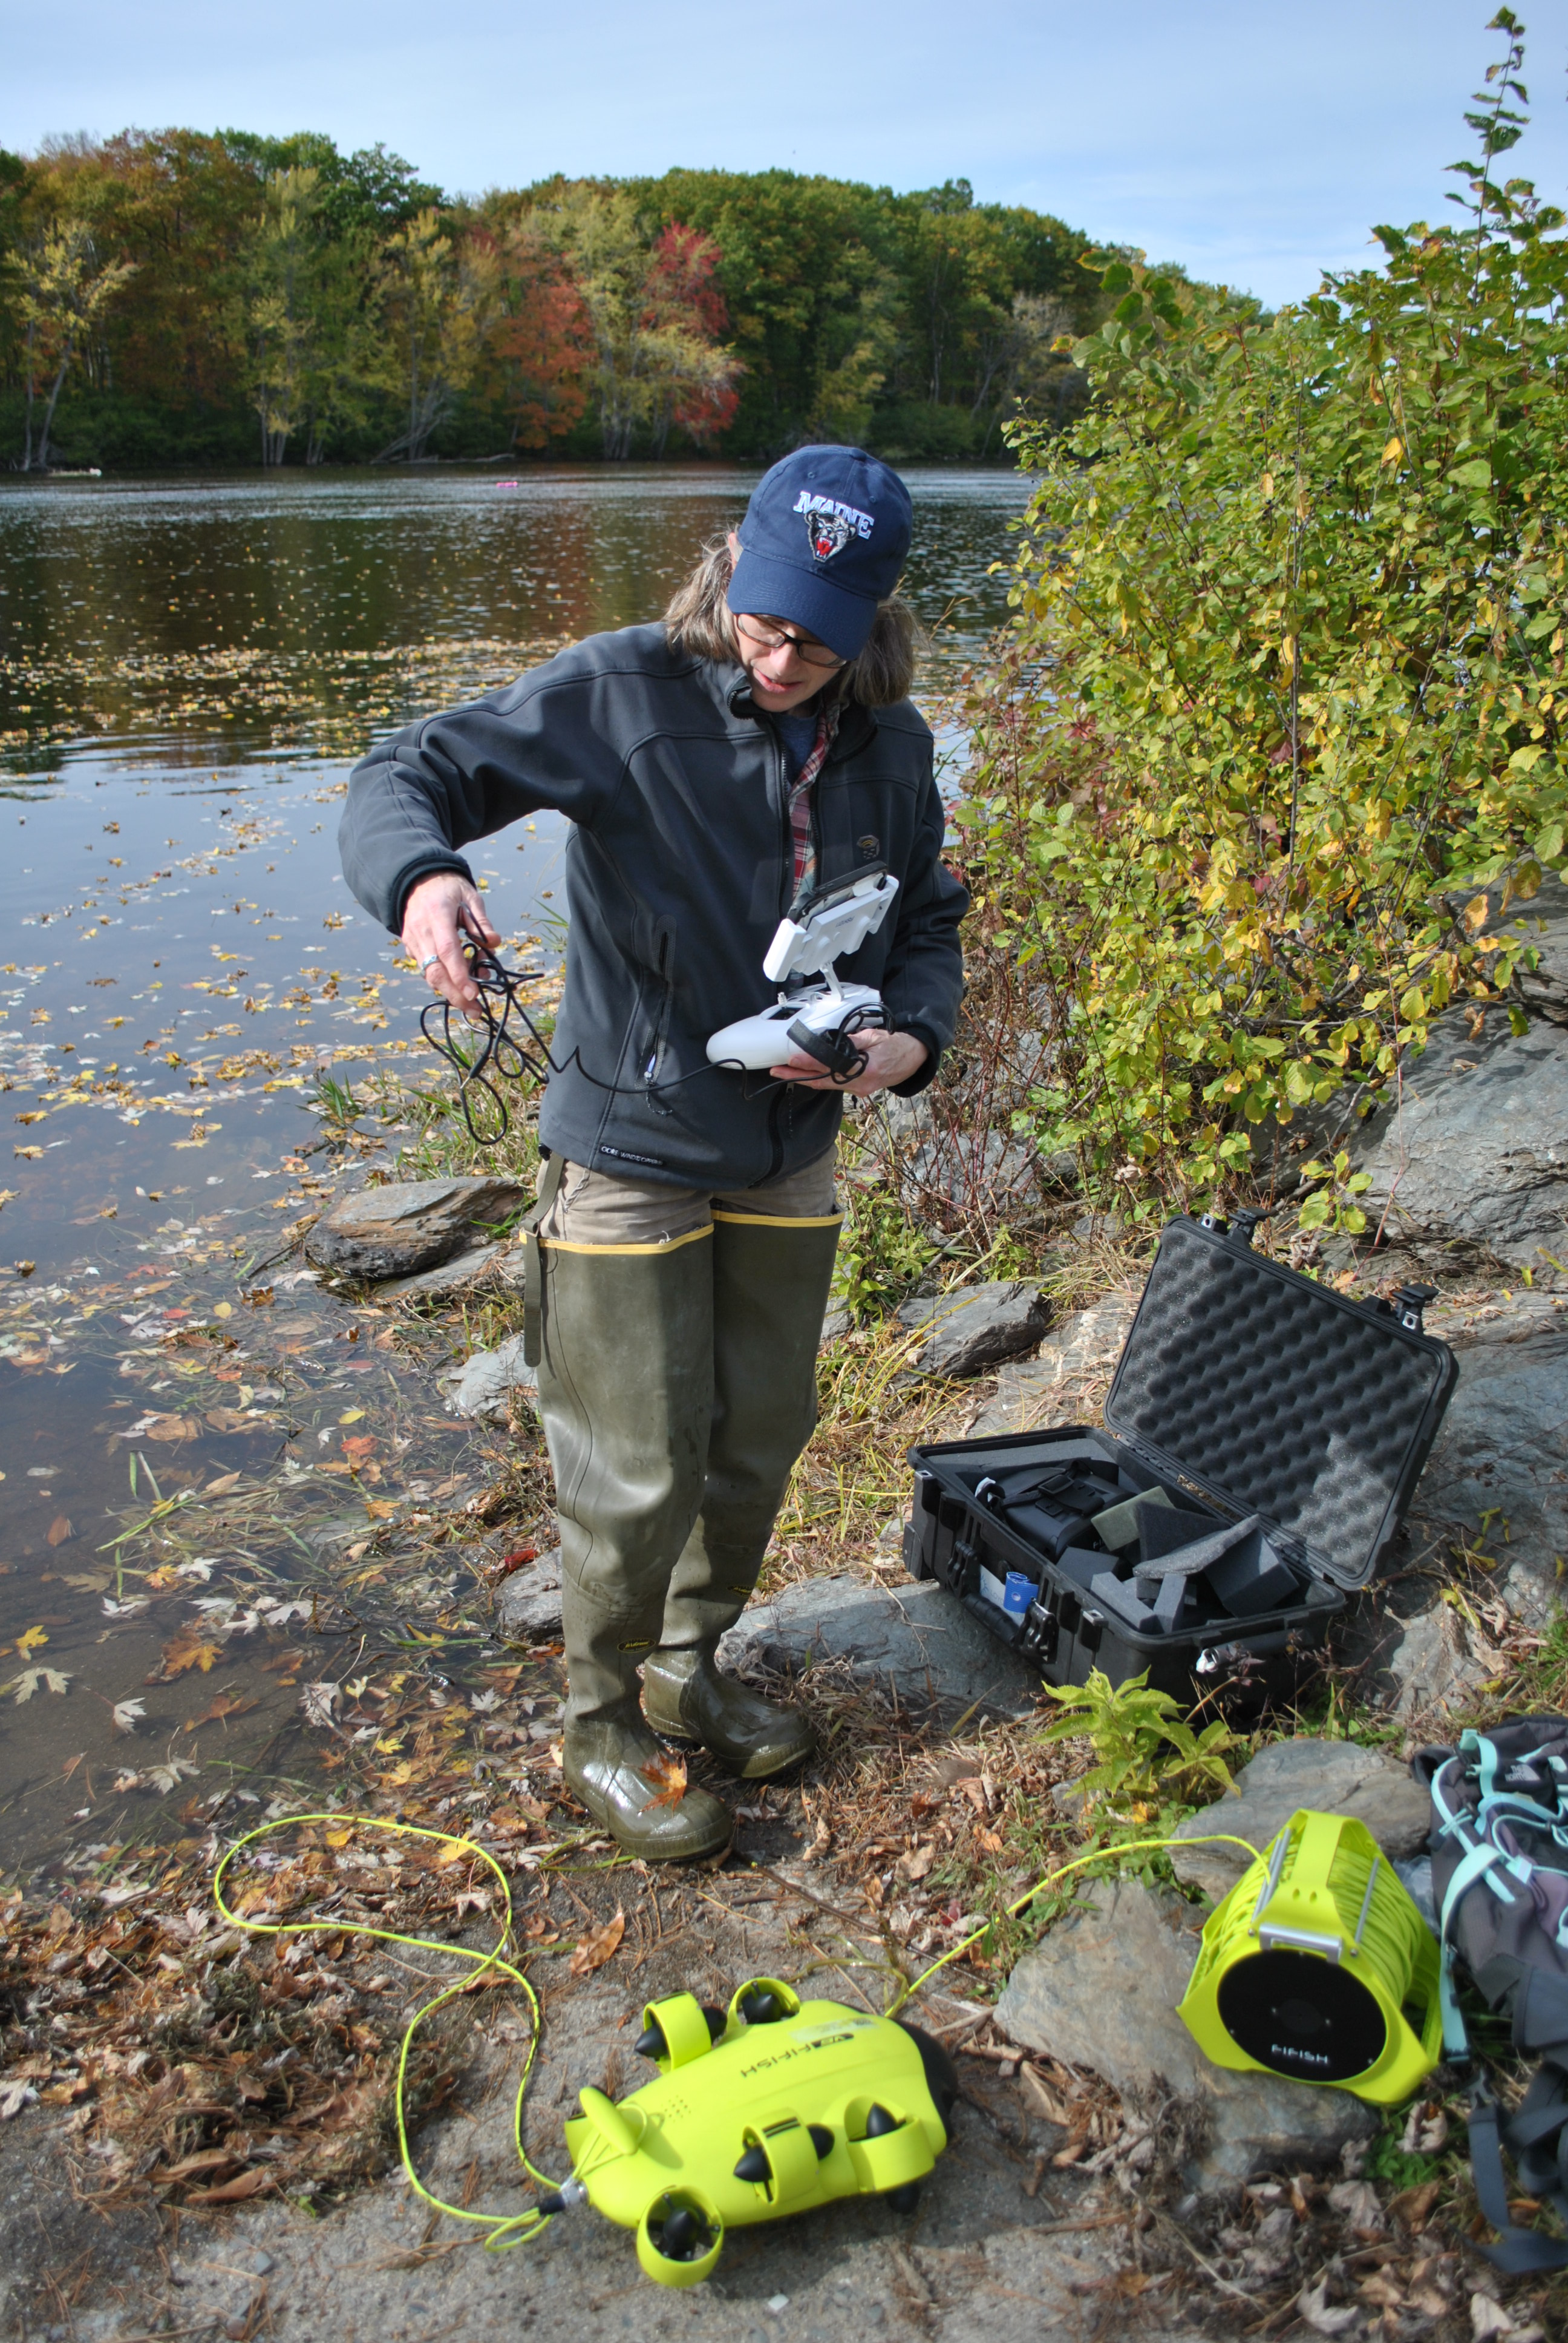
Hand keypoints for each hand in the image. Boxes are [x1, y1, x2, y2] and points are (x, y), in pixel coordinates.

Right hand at [401, 873, 500, 1011]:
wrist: (417, 880)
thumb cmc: (448, 888)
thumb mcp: (470, 896)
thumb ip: (481, 921)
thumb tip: (494, 943)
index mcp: (438, 914)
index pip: (448, 951)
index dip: (460, 975)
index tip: (473, 994)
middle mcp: (421, 930)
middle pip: (435, 971)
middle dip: (455, 995)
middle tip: (475, 1011)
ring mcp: (412, 940)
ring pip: (428, 974)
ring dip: (450, 991)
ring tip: (472, 999)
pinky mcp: (410, 947)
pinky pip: (426, 969)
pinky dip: (442, 979)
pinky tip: (459, 982)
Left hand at [770, 1027, 928, 1097]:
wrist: (913, 1059)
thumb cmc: (895, 1044)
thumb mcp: (874, 1036)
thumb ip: (851, 1041)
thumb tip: (828, 1043)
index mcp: (867, 1068)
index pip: (832, 1066)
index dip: (810, 1062)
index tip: (793, 1059)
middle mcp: (862, 1083)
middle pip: (824, 1081)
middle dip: (798, 1076)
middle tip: (776, 1071)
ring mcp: (860, 1090)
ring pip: (827, 1085)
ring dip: (805, 1079)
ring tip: (784, 1073)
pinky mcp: (859, 1091)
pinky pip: (834, 1086)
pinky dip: (818, 1080)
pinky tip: (804, 1076)